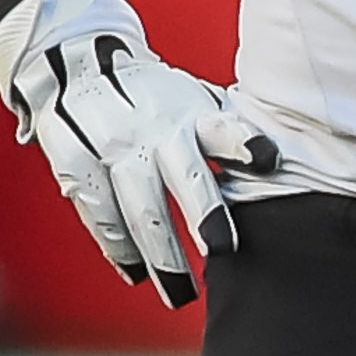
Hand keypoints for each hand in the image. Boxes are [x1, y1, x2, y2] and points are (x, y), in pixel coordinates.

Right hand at [13, 33, 276, 307]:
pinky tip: (135, 273)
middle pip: (182, 176)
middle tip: (223, 248)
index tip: (268, 159)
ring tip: (180, 294)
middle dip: (204, 212)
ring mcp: (114, 148)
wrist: (76, 61)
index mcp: (190, 112)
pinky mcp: (76, 164)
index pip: (222, 127)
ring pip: (140, 209)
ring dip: (161, 255)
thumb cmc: (155, 97)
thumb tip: (279, 168)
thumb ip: (226, 133)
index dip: (244, 142)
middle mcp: (154, 130)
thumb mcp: (193, 100)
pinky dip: (118, 247)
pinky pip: (100, 214)